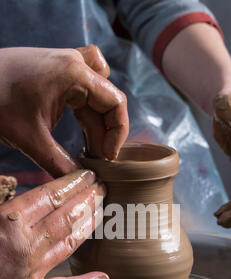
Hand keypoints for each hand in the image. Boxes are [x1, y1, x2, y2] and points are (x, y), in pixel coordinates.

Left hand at [0, 46, 128, 175]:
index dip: (117, 134)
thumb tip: (83, 182)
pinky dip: (86, 111)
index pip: (116, 103)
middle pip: (107, 100)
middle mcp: (75, 63)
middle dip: (105, 133)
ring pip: (98, 95)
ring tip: (88, 150)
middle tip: (96, 160)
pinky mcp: (56, 70)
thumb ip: (60, 164)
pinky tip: (79, 131)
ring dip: (97, 123)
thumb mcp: (31, 139)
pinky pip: (84, 89)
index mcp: (74, 74)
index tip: (107, 157)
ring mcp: (65, 64)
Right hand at [0, 170, 108, 278]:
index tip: (88, 174)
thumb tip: (9, 181)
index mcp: (7, 221)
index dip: (72, 183)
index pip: (49, 196)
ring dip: (89, 225)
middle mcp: (25, 245)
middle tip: (103, 187)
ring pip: (69, 243)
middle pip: (65, 216)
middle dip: (87, 199)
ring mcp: (31, 272)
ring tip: (104, 210)